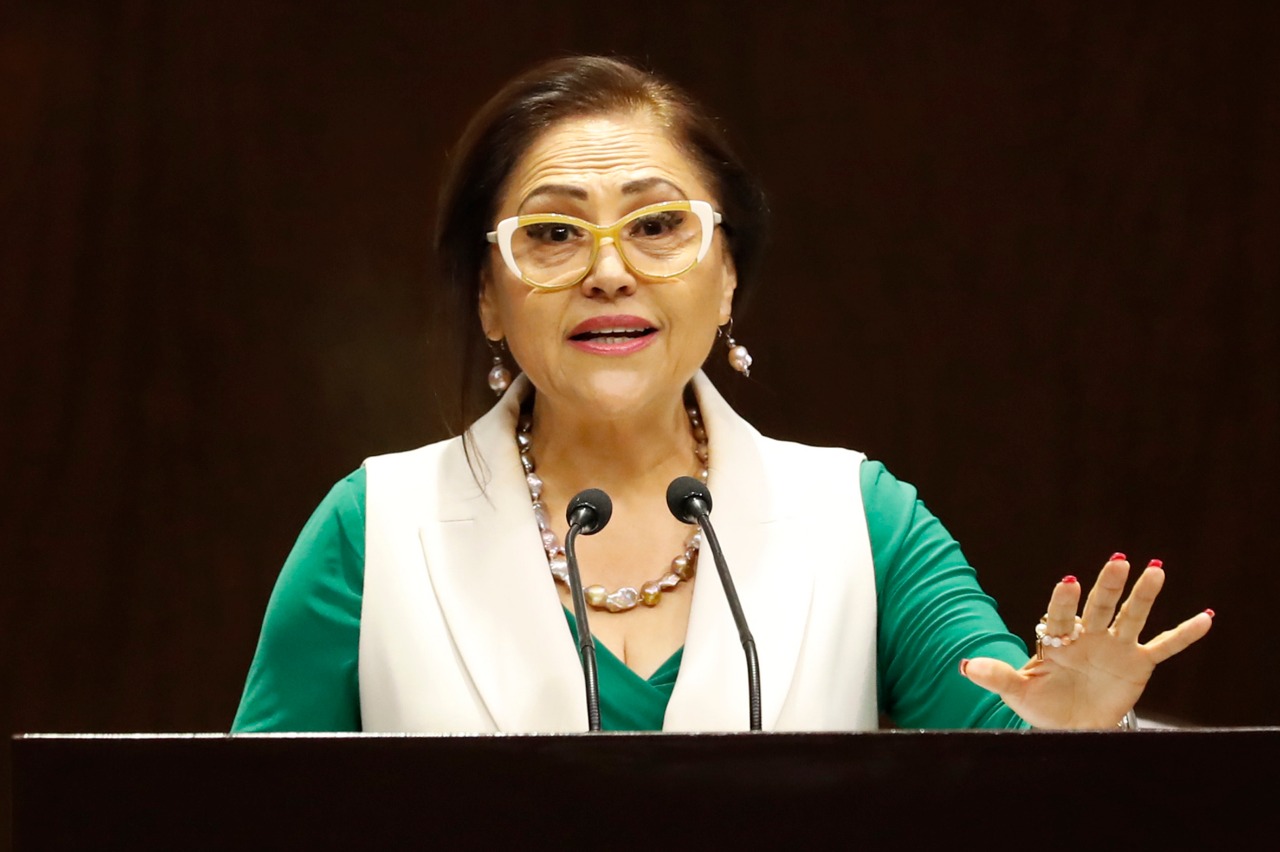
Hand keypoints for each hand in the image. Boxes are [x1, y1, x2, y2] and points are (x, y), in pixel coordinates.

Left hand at [960, 554, 1212, 728]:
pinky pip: (1164, 646)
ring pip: (1131, 616)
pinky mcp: (1137, 663)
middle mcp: (1088, 636)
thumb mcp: (1018, 693)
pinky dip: (1184, 634)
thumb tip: (965, 665)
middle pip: (1098, 607)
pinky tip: (1205, 617)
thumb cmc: (1042, 705)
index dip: (1063, 602)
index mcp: (1057, 640)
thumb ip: (996, 676)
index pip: (1060, 616)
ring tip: (1156, 570)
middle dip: (1107, 585)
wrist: (1070, 727)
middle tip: (1118, 560)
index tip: (1067, 583)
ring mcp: (1114, 647)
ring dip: (1143, 595)